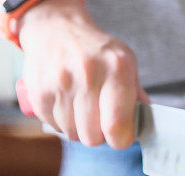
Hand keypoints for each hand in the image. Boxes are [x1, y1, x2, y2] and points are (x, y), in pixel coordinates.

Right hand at [17, 0, 147, 148]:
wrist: (56, 28)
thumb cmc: (96, 51)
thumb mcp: (124, 63)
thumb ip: (136, 96)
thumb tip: (145, 126)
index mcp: (116, 68)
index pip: (116, 126)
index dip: (120, 139)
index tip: (120, 135)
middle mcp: (88, 74)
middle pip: (93, 137)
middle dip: (98, 134)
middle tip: (98, 118)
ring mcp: (60, 83)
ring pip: (72, 134)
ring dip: (78, 127)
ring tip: (80, 105)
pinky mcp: (39, 92)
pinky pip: (54, 126)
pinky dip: (60, 121)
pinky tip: (65, 101)